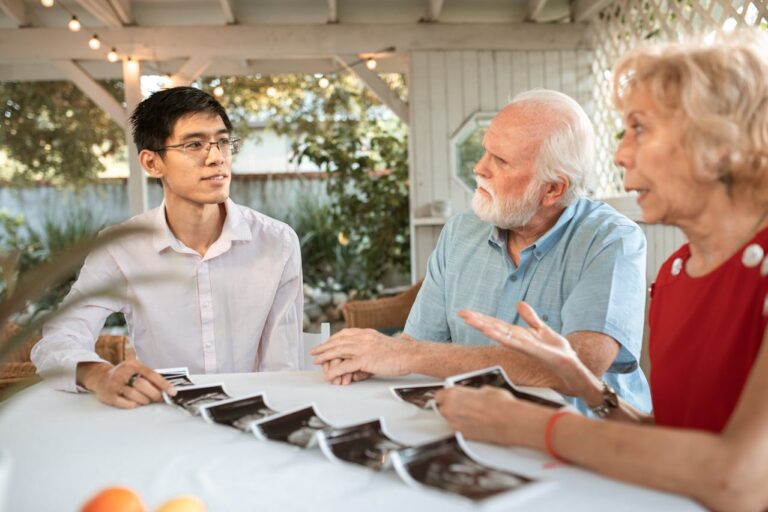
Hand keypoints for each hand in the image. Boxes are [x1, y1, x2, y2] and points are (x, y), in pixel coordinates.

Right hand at [77, 359, 175, 408]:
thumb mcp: (136, 370)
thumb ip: (149, 377)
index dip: (163, 384)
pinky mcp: (109, 395)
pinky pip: (126, 404)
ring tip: (146, 400)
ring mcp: (115, 384)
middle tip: (159, 398)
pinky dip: (134, 405)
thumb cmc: (125, 375)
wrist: (101, 378)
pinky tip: (135, 402)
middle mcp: (122, 372)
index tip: (172, 392)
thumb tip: (166, 390)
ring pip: (135, 395)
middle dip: (154, 394)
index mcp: (133, 364)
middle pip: (143, 385)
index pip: (151, 374)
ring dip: (144, 400)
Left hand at [310, 328, 413, 383]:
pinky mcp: (365, 359)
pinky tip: (329, 375)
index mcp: (367, 333)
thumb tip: (360, 365)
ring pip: (338, 351)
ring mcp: (363, 348)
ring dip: (324, 356)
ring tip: (316, 360)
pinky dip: (334, 371)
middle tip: (315, 351)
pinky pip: (345, 366)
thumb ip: (368, 352)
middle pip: (337, 341)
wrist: (410, 354)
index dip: (333, 339)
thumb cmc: (400, 353)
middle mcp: (363, 338)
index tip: (326, 343)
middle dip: (324, 346)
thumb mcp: (380, 347)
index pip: (344, 334)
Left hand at [434, 386, 548, 447]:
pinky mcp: (464, 436)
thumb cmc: (500, 405)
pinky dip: (464, 426)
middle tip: (463, 404)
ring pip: (450, 419)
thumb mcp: (485, 390)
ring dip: (457, 417)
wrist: (510, 422)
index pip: (439, 395)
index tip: (452, 395)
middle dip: (451, 406)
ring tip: (473, 414)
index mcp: (453, 395)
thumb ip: (472, 392)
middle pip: (443, 408)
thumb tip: (474, 394)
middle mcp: (450, 410)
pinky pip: (459, 429)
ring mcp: (456, 425)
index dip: (446, 395)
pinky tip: (476, 423)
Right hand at [459, 301, 599, 398]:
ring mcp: (525, 346)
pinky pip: (515, 342)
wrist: (573, 368)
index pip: (498, 324)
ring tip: (470, 320)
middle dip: (478, 321)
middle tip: (461, 313)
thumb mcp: (544, 330)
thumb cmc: (559, 353)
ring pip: (501, 334)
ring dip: (485, 327)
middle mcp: (519, 341)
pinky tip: (491, 332)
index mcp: (520, 335)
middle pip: (495, 328)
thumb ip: (531, 318)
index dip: (482, 318)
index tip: (466, 312)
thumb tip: (519, 303)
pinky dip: (502, 337)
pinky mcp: (534, 350)